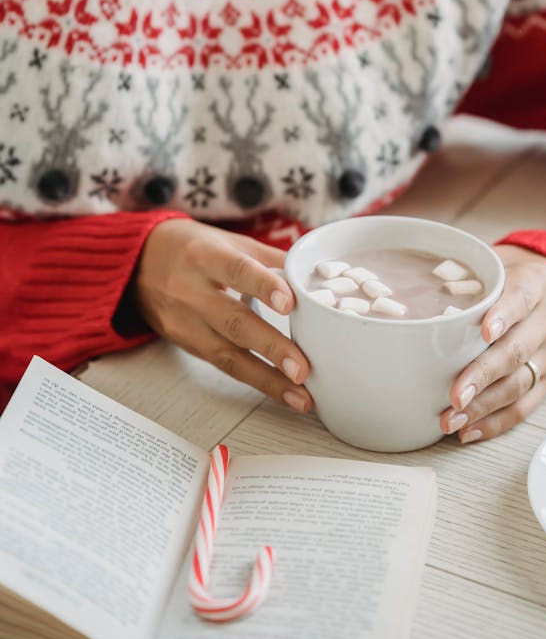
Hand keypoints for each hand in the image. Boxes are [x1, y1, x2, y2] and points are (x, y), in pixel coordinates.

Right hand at [132, 218, 311, 411]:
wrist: (137, 264)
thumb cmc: (194, 249)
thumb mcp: (229, 242)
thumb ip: (272, 259)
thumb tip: (316, 277)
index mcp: (205, 256)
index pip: (236, 269)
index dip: (262, 285)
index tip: (289, 303)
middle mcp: (191, 291)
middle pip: (233, 321)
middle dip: (271, 347)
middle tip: (302, 369)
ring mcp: (185, 322)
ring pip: (228, 355)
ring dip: (268, 380)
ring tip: (301, 396)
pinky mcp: (187, 345)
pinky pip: (224, 366)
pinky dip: (256, 381)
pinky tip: (283, 393)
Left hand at [440, 245, 545, 443]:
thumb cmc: (520, 275)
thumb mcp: (502, 262)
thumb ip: (470, 276)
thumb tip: (414, 292)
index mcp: (536, 285)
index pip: (521, 299)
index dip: (503, 316)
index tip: (483, 332)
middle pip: (517, 351)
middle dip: (483, 376)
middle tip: (454, 395)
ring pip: (519, 384)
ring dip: (484, 406)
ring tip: (452, 420)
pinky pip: (525, 406)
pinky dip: (496, 422)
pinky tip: (468, 431)